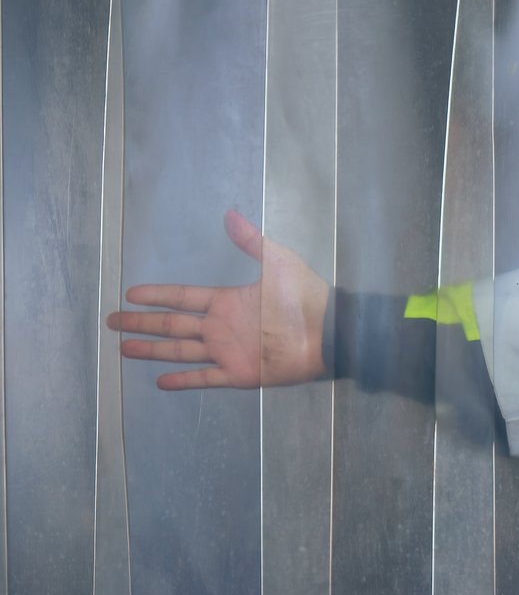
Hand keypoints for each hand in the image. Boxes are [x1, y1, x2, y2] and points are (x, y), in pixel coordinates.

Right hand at [106, 209, 331, 387]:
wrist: (331, 332)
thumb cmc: (306, 296)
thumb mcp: (278, 262)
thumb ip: (251, 241)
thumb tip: (229, 213)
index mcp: (227, 301)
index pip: (182, 297)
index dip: (156, 295)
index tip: (130, 293)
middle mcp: (221, 326)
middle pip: (172, 324)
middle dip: (142, 323)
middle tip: (113, 321)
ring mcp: (227, 350)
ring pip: (180, 351)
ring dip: (152, 350)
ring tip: (123, 348)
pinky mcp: (239, 373)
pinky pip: (204, 378)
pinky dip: (182, 380)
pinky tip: (159, 381)